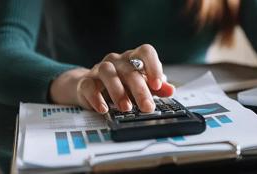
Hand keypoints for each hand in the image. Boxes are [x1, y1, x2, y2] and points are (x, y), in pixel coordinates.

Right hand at [50, 44, 174, 112]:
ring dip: (118, 91)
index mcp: (134, 58)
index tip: (158, 84)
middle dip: (140, 90)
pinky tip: (104, 109)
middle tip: (147, 107)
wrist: (92, 87)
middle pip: (130, 70)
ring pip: (108, 73)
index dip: (153, 66)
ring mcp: (100, 69)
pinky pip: (89, 86)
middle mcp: (117, 60)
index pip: (145, 52)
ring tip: (126, 108)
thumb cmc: (123, 85)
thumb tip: (170, 90)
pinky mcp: (86, 81)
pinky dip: (96, 98)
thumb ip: (157, 88)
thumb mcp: (142, 85)